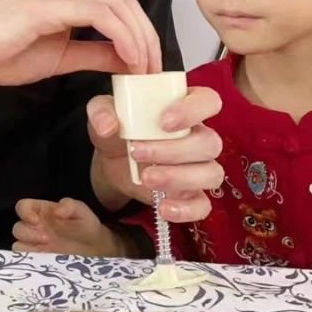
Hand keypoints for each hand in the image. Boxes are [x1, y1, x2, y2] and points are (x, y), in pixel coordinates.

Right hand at [0, 0, 161, 98]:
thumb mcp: (57, 58)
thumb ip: (92, 55)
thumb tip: (128, 61)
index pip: (119, 5)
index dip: (142, 33)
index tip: (149, 68)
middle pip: (126, 0)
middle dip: (148, 35)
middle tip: (155, 71)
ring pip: (118, 4)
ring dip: (140, 38)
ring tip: (145, 70)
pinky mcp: (47, 5)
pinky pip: (100, 15)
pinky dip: (121, 37)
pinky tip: (127, 61)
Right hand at [12, 198, 127, 256]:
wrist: (97, 248)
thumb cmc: (85, 225)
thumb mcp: (81, 211)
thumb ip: (70, 205)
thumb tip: (57, 210)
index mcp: (41, 211)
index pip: (22, 207)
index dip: (25, 212)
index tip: (36, 220)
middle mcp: (34, 227)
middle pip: (18, 228)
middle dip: (29, 233)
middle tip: (46, 239)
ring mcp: (35, 245)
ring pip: (18, 245)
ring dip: (28, 247)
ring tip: (47, 250)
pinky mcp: (39, 260)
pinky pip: (24, 261)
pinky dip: (29, 261)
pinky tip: (43, 261)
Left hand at [87, 86, 223, 223]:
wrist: (113, 162)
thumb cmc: (119, 128)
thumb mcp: (104, 113)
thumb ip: (101, 111)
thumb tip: (108, 126)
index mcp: (185, 108)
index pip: (208, 101)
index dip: (193, 110)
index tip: (164, 122)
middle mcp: (199, 136)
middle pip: (209, 143)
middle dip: (174, 150)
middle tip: (137, 151)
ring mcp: (199, 167)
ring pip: (210, 173)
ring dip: (178, 177)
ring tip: (146, 178)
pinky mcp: (191, 195)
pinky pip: (203, 206)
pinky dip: (186, 210)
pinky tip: (163, 207)